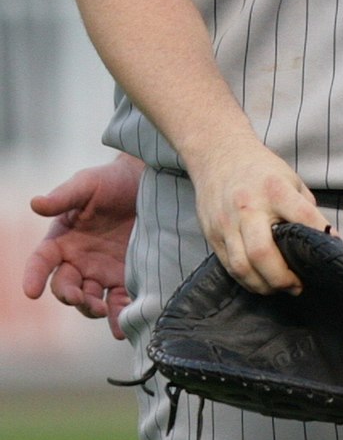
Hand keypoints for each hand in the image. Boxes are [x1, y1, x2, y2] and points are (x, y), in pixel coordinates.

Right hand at [23, 154, 142, 339]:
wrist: (150, 183)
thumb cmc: (112, 181)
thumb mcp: (87, 185)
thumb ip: (63, 197)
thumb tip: (35, 203)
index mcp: (62, 240)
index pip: (41, 262)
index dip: (34, 276)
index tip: (31, 291)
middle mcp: (79, 261)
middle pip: (65, 287)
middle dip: (69, 296)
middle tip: (80, 298)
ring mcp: (102, 272)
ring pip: (90, 301)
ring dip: (92, 309)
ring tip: (101, 310)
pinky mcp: (126, 278)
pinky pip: (119, 302)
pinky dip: (120, 316)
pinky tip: (126, 323)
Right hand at [188, 134, 335, 295]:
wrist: (219, 154)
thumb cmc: (259, 169)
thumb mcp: (289, 178)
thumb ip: (304, 207)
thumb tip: (323, 238)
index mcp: (273, 189)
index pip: (302, 216)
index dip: (320, 235)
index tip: (332, 249)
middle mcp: (248, 206)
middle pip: (262, 253)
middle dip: (282, 278)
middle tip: (297, 285)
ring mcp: (227, 222)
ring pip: (242, 267)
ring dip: (264, 286)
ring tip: (279, 288)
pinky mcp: (212, 234)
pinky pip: (230, 267)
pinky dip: (247, 280)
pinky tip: (260, 281)